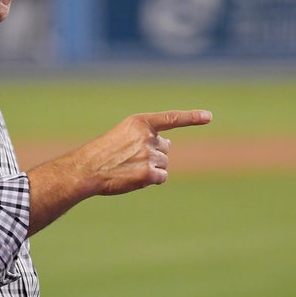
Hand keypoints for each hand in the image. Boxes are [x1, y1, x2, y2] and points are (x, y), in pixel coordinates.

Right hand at [72, 110, 212, 195]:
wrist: (87, 169)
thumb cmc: (104, 152)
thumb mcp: (123, 134)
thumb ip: (146, 135)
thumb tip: (169, 145)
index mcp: (140, 122)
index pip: (171, 118)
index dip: (192, 117)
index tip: (209, 116)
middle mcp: (146, 136)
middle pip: (165, 148)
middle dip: (154, 154)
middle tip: (131, 158)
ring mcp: (147, 155)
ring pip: (164, 164)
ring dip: (151, 169)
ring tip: (129, 168)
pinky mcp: (147, 173)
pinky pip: (161, 177)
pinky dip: (152, 180)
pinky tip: (134, 178)